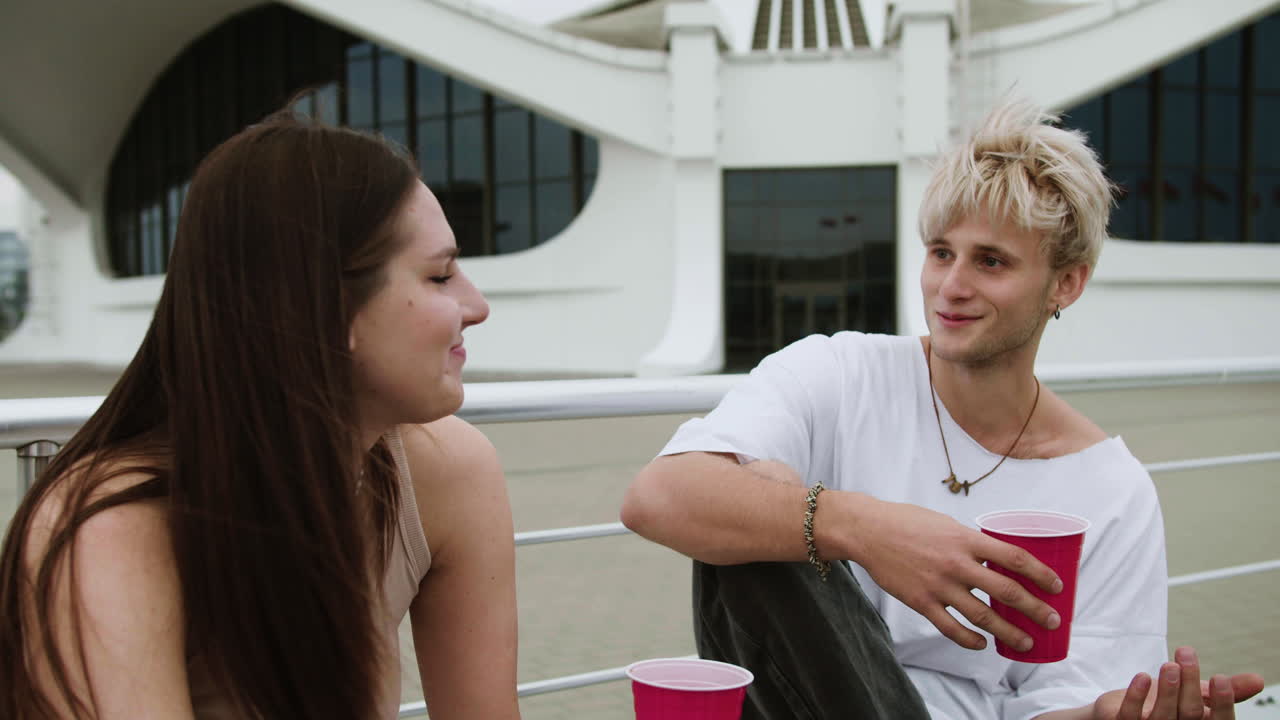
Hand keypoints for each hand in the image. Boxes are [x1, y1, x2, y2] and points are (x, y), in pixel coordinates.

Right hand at [841, 495, 1061, 651]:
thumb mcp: (946, 524)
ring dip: (1009, 632)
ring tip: (1026, 643)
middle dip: (1035, 609)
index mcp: (966, 539)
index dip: (1040, 573)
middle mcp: (957, 564)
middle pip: (1006, 591)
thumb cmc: (907, 523)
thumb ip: (970, 542)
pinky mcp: (921, 602)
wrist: (869, 532)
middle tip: (1052, 621)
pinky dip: (970, 639)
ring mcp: (939, 585)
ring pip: (983, 616)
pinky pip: (951, 628)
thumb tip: (995, 560)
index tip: (1056, 586)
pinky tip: (983, 644)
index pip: (1015, 558)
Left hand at [1093, 647, 1264, 719]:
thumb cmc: (1167, 703)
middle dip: (1190, 684)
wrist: (1124, 709)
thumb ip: (1225, 691)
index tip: (1221, 677)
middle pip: (1188, 714)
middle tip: (1186, 654)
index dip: (1221, 703)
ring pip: (1161, 716)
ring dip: (1166, 689)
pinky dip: (1135, 696)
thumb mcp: (1198, 694)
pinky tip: (1142, 677)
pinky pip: (1129, 715)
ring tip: (1169, 664)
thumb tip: (1258, 680)